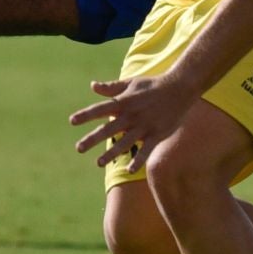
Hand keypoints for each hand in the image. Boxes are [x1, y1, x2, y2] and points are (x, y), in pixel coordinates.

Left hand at [69, 74, 198, 172]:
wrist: (179, 88)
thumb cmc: (153, 85)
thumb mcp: (131, 83)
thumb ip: (112, 87)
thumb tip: (93, 86)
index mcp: (123, 102)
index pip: (100, 109)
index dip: (86, 115)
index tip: (72, 121)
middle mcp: (131, 116)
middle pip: (108, 129)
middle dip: (92, 139)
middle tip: (79, 148)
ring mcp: (144, 126)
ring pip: (124, 143)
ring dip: (111, 153)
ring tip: (98, 162)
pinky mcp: (156, 134)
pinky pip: (145, 151)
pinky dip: (138, 161)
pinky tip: (129, 170)